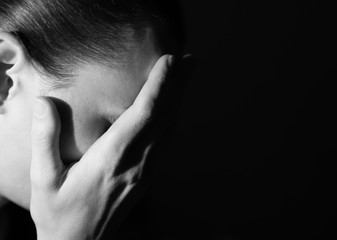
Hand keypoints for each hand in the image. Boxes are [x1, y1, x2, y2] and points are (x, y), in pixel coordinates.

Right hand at [29, 54, 184, 239]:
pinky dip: (174, 120)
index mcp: (112, 159)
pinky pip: (166, 144)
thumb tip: (45, 102)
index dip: (159, 86)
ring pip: (169, 129)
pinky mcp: (147, 178)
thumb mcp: (43, 180)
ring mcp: (145, 172)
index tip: (170, 61)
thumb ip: (44, 140)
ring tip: (188, 77)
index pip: (143, 115)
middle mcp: (136, 163)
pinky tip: (176, 110)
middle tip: (192, 60)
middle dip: (179, 86)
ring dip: (180, 101)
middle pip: (164, 118)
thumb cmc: (58, 213)